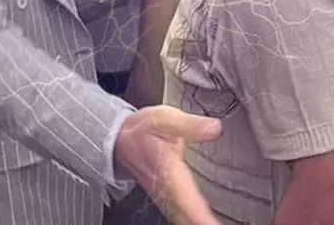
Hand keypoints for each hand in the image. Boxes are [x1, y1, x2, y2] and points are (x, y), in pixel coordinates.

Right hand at [114, 106, 222, 224]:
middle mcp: (167, 191)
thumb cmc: (141, 130)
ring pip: (182, 219)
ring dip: (196, 222)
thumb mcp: (165, 119)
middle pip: (186, 218)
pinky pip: (180, 216)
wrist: (119, 140)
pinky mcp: (166, 197)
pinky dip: (193, 220)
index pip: (188, 202)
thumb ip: (190, 125)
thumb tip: (214, 128)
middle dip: (202, 223)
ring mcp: (166, 197)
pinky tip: (205, 222)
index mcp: (170, 173)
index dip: (201, 218)